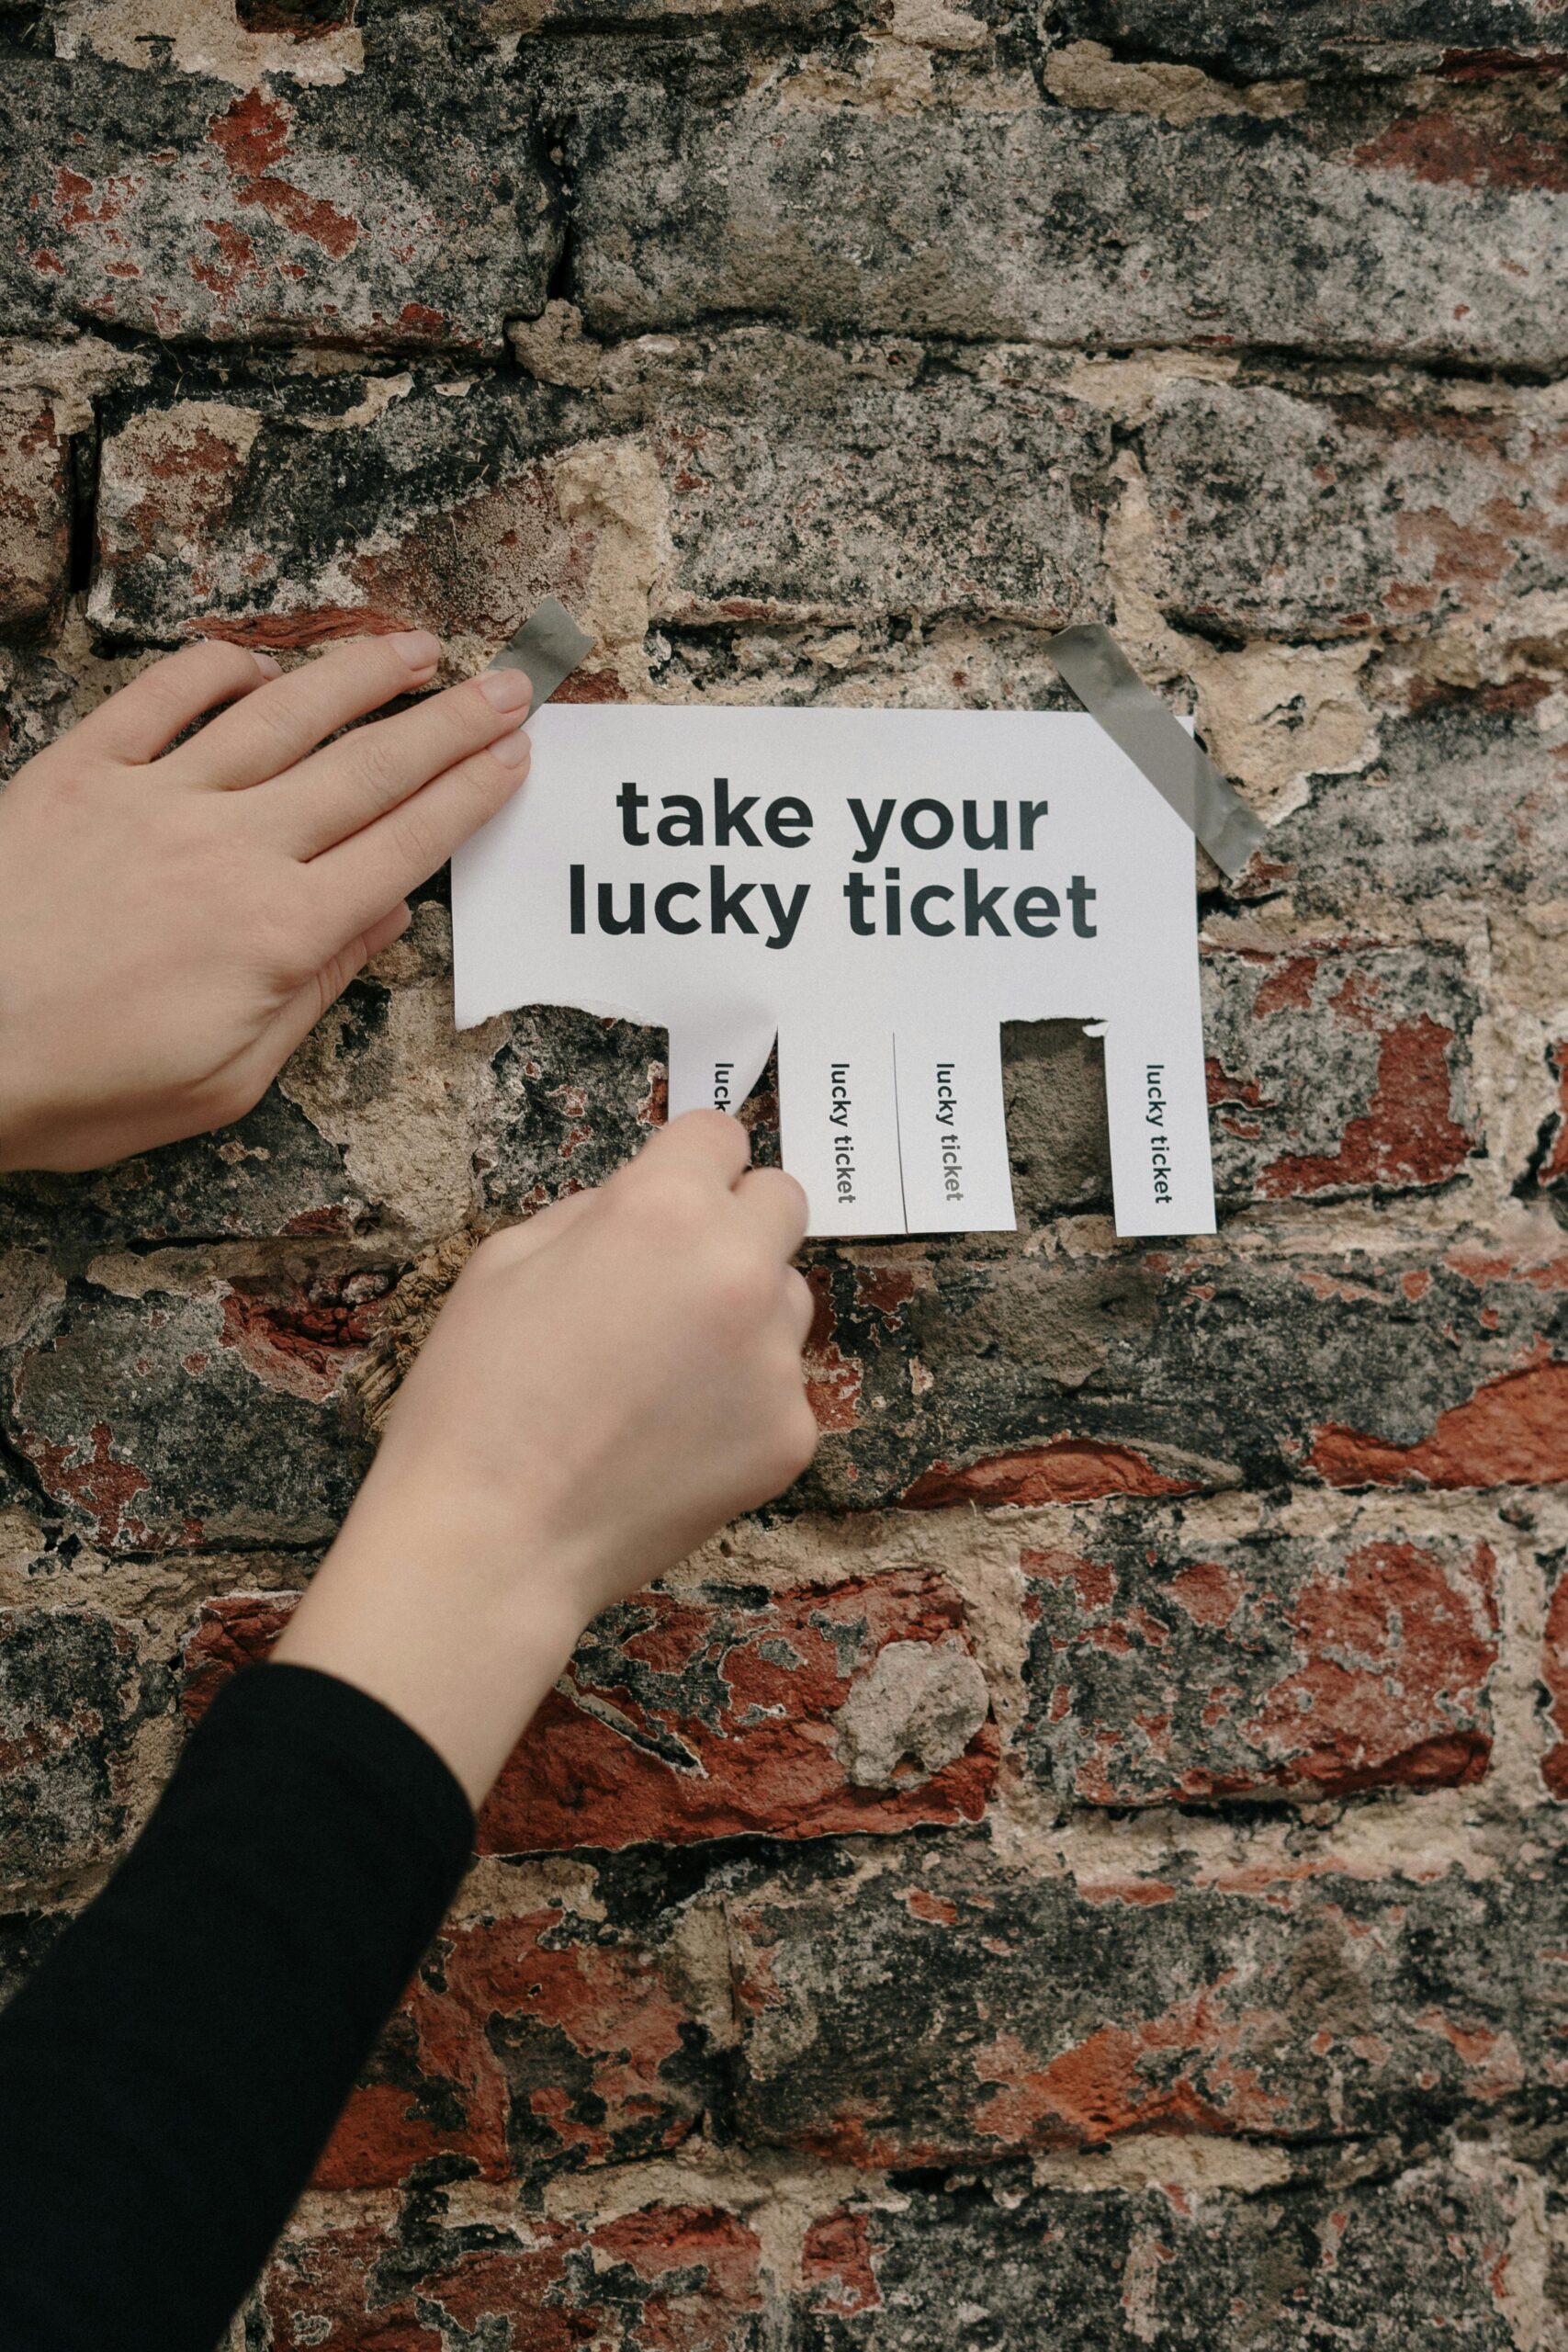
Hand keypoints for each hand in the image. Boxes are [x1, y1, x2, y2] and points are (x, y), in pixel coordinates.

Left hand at [0, 631, 533, 1172]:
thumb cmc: (77, 1086)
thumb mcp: (224, 1082)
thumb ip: (311, 995)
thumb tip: (378, 924)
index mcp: (279, 934)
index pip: (404, 847)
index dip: (469, 796)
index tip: (515, 757)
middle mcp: (232, 850)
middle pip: (368, 770)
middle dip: (450, 723)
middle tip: (507, 685)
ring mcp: (155, 800)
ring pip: (281, 717)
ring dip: (358, 676)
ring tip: (414, 648)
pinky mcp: (78, 774)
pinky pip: (160, 699)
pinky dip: (215, 670)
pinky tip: (256, 662)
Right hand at [273, 1113, 817, 1804]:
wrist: (494, 1540)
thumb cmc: (475, 1397)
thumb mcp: (502, 1261)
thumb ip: (593, 1213)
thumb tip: (642, 1204)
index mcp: (663, 1210)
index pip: (720, 1136)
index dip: (690, 1163)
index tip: (673, 1191)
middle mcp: (738, 1269)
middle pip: (782, 1202)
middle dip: (736, 1222)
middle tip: (676, 1276)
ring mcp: (775, 1358)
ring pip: (787, 1300)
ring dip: (744, 1314)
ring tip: (660, 1375)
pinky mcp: (791, 1434)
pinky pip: (779, 1390)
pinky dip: (739, 1405)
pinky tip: (670, 1440)